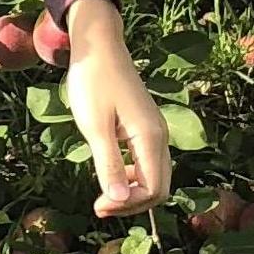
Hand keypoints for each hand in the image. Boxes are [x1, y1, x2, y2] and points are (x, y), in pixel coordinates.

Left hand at [61, 0, 169, 217]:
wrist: (99, 46)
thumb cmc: (93, 82)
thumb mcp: (95, 126)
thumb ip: (108, 165)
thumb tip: (118, 201)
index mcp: (150, 137)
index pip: (153, 189)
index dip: (128, 205)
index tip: (98, 205)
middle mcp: (160, 136)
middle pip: (159, 187)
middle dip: (132, 204)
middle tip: (98, 207)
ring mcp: (155, 131)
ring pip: (155, 176)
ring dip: (132, 192)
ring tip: (102, 195)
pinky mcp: (146, 127)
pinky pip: (147, 162)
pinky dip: (132, 176)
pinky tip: (110, 174)